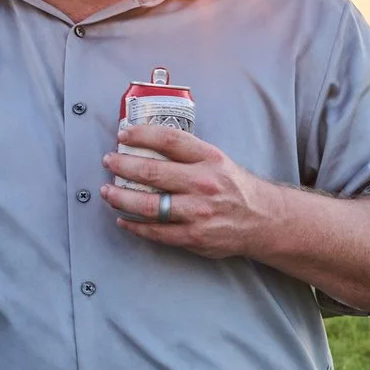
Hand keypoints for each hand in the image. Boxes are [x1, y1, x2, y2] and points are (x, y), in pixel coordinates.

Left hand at [100, 120, 286, 260]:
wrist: (262, 220)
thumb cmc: (233, 187)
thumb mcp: (216, 159)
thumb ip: (186, 152)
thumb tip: (145, 142)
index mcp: (209, 159)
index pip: (169, 139)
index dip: (142, 134)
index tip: (123, 134)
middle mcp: (203, 184)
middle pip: (152, 173)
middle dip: (123, 166)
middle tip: (109, 162)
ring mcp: (198, 212)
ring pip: (148, 206)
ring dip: (121, 198)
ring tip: (108, 192)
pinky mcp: (194, 236)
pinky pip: (156, 231)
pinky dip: (135, 226)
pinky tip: (124, 219)